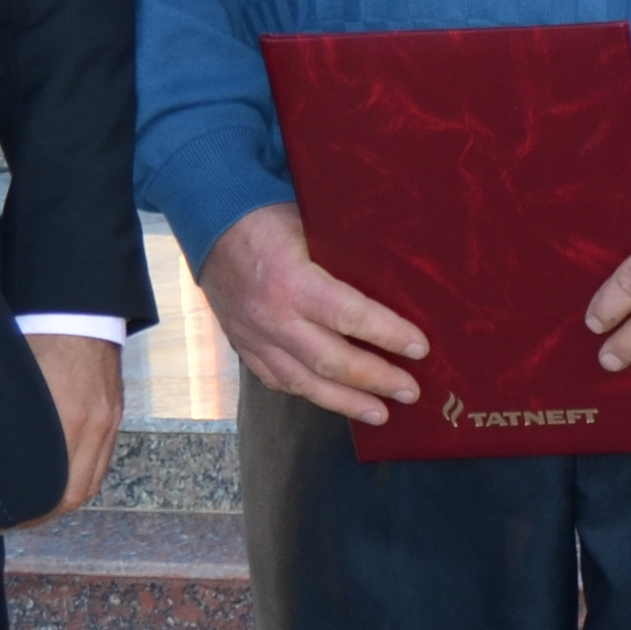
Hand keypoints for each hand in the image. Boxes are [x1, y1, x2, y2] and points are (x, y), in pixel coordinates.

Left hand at [20, 332, 120, 522]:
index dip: (29, 514)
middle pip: (77, 494)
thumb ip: (11, 424)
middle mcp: (95, 425)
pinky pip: (102, 458)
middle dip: (46, 516)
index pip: (56, 490)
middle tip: (16, 521)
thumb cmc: (35, 337)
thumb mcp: (15, 384)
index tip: (1, 520)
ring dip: (67, 500)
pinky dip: (82, 476)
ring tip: (38, 506)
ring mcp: (110, 420)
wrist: (77, 308)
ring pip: (93, 479)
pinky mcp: (116, 412)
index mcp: (69, 419)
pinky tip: (63, 479)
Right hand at [202, 200, 430, 422]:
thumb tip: (398, 272)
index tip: (421, 348)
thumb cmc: (268, 216)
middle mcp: (273, 318)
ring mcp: (254, 337)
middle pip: (332, 361)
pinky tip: (333, 400)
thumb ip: (346, 250)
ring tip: (381, 414)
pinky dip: (309, 393)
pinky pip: (278, 380)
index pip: (351, 317)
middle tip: (411, 392)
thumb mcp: (311, 222)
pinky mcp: (244, 346)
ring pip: (305, 383)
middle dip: (377, 380)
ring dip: (347, 402)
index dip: (389, 335)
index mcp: (292, 282)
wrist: (208, 221)